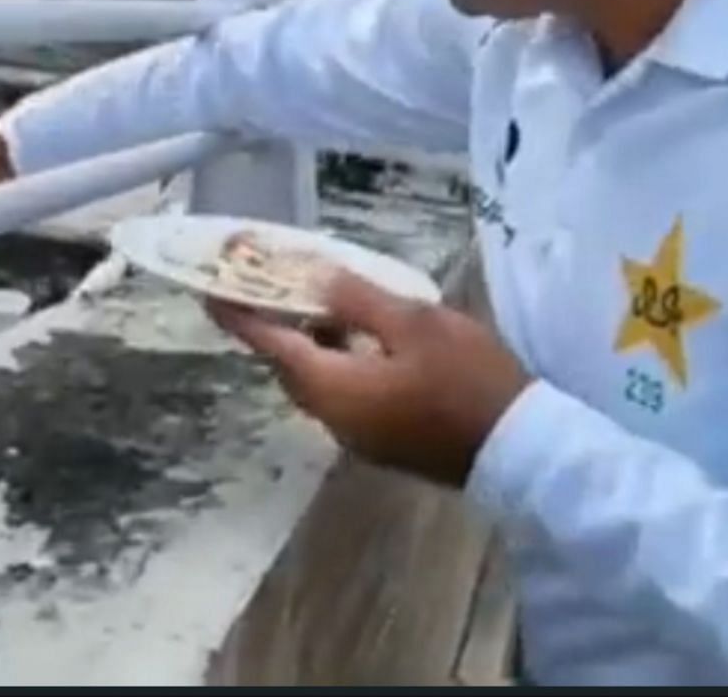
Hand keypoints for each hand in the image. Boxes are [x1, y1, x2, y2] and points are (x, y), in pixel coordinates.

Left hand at [207, 271, 530, 487]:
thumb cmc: (465, 378)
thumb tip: (313, 278)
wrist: (517, 449)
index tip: (210, 288)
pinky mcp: (385, 441)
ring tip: (329, 299)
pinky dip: (342, 362)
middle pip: (292, 366)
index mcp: (333, 387)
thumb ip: (358, 300)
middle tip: (277, 282)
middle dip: (279, 325)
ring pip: (321, 381)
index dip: (240, 314)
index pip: (270, 344)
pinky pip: (346, 394)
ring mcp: (360, 435)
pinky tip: (369, 337)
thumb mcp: (415, 323)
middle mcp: (333, 417)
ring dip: (315, 342)